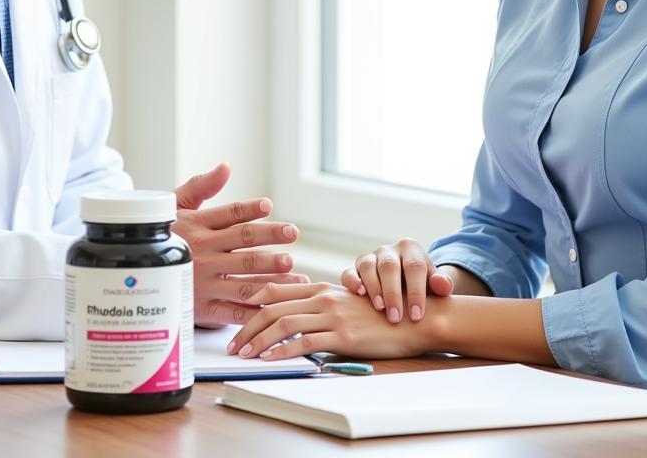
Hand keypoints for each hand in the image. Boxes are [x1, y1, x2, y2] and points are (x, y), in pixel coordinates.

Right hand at [172, 163, 308, 325]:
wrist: (139, 274)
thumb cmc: (166, 234)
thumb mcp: (176, 205)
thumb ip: (201, 185)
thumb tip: (225, 167)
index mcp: (197, 226)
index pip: (228, 215)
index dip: (248, 209)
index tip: (268, 205)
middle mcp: (202, 253)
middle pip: (242, 244)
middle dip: (269, 239)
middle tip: (292, 233)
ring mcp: (204, 282)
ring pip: (244, 279)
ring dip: (272, 277)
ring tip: (295, 272)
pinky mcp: (204, 308)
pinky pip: (233, 312)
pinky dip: (256, 311)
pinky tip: (276, 307)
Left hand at [226, 282, 436, 360]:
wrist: (415, 318)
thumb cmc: (381, 315)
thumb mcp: (347, 305)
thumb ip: (322, 308)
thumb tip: (296, 321)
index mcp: (321, 289)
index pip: (276, 291)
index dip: (251, 304)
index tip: (235, 319)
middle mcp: (323, 297)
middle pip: (272, 306)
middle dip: (246, 325)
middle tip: (232, 343)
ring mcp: (332, 315)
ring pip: (283, 323)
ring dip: (257, 339)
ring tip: (244, 353)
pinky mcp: (342, 335)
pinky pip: (304, 342)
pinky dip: (281, 350)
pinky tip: (269, 358)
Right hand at [339, 238, 451, 322]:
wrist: (405, 286)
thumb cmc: (422, 288)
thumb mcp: (435, 287)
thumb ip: (442, 286)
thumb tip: (442, 285)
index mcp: (412, 250)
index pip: (414, 266)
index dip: (416, 291)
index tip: (417, 316)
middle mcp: (390, 251)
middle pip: (389, 265)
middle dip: (392, 293)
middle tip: (395, 318)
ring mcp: (371, 257)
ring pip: (368, 265)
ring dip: (372, 287)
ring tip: (379, 308)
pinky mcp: (356, 268)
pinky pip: (350, 271)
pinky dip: (352, 281)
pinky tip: (358, 294)